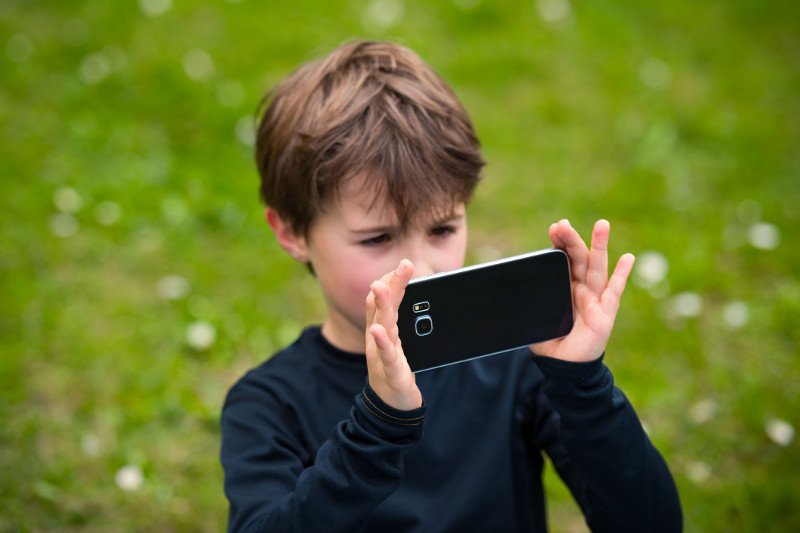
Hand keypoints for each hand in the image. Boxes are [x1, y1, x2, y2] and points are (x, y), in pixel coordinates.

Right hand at [365, 259, 422, 410]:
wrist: (392, 404)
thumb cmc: (396, 369)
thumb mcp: (400, 342)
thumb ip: (405, 321)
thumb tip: (424, 299)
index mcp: (383, 329)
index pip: (382, 299)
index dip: (391, 280)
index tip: (403, 265)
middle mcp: (378, 338)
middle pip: (382, 306)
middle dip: (391, 284)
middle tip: (403, 265)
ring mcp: (381, 354)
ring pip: (381, 326)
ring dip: (382, 305)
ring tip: (382, 287)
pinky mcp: (390, 372)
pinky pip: (385, 355)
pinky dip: (381, 342)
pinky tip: (379, 330)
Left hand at [531, 219, 634, 362]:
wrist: (563, 365)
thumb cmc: (550, 341)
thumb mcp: (535, 320)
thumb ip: (531, 305)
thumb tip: (515, 291)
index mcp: (563, 286)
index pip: (562, 259)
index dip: (559, 244)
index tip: (554, 228)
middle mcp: (580, 288)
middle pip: (578, 258)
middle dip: (572, 240)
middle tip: (563, 224)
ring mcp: (594, 298)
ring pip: (596, 268)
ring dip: (599, 246)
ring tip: (601, 225)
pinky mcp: (606, 312)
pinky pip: (615, 291)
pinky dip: (622, 274)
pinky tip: (628, 258)